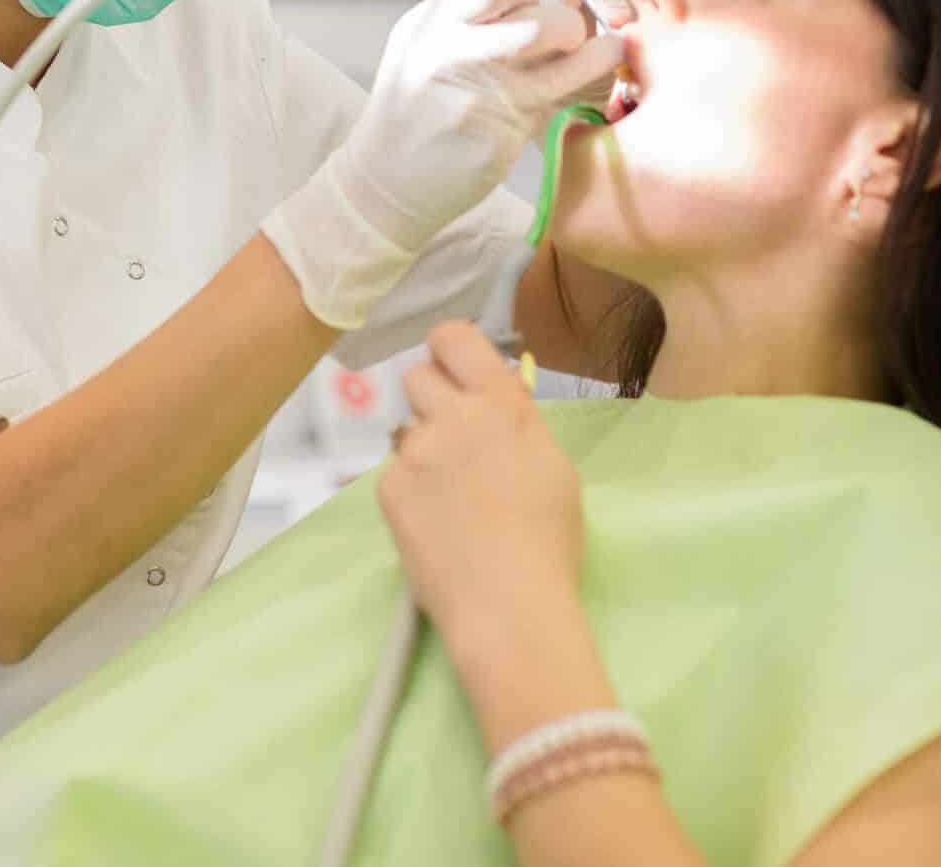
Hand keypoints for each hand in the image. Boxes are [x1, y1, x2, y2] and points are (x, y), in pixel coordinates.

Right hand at [263, 0, 624, 328]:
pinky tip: (604, 69)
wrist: (388, 182)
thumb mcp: (419, 46)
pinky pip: (559, 92)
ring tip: (602, 48)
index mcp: (431, 24)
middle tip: (570, 28)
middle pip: (525, 4)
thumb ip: (458, 9)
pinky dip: (589, 76)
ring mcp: (478, 90)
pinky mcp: (502, 128)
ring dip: (585, 42)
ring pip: (549, 42)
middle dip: (562, 12)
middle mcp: (451, 49)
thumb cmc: (412, 110)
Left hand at [378, 322, 583, 648]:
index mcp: (500, 403)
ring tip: (449, 499)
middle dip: (431, 400)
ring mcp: (414, 451)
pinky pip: (395, 475)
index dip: (450, 350)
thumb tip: (496, 405)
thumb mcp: (552, 464)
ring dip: (423, 450)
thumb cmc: (548, 540)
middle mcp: (453, 415)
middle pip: (417, 375)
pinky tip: (434, 527)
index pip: (454, 337)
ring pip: (406, 430)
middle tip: (452, 439)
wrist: (507, 604)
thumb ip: (517, 423)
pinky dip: (410, 494)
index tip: (455, 371)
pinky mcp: (388, 487)